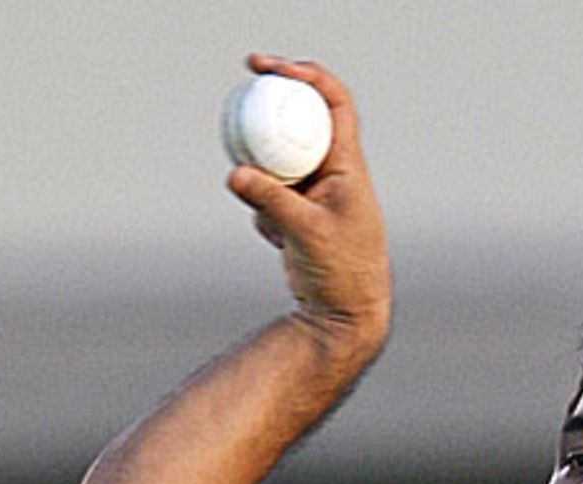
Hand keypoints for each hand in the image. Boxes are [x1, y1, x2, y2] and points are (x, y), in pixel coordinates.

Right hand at [227, 54, 391, 363]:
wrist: (344, 317)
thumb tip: (235, 175)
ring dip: (261, 178)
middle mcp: (334, 174)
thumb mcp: (307, 233)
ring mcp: (314, 194)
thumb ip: (271, 200)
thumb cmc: (343, 274)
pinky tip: (279, 241)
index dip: (304, 75)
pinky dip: (263, 213)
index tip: (268, 68)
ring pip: (276, 164)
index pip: (332, 102)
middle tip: (239, 101)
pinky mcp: (297, 216)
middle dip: (269, 115)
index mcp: (348, 166)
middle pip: (298, 124)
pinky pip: (268, 198)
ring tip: (269, 214)